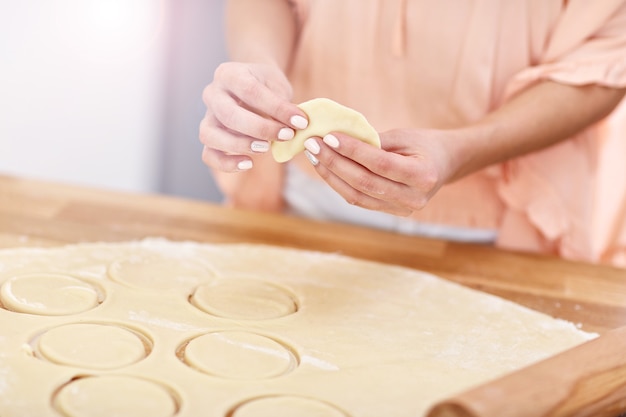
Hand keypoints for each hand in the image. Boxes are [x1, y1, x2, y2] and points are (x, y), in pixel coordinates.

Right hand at [199, 61, 307, 171]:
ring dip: (240, 145)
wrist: (250, 85)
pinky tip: (248, 164)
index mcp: (229, 74)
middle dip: (260, 129)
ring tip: (266, 148)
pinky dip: (226, 163)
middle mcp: (212, 93)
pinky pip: (208, 154)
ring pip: (211, 135)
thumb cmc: (266, 86)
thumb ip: (284, 104)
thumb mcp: (278, 86)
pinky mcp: (208, 136)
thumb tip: (298, 125)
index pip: (250, 91)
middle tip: (286, 135)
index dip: (276, 108)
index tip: (300, 121)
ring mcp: (207, 116)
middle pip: (228, 114)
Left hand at [302, 128, 461, 215]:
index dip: (352, 151)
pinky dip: (339, 184)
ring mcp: (402, 209)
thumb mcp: (404, 136)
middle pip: (365, 182)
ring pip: (357, 195)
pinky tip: (326, 168)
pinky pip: (359, 200)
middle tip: (313, 144)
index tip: (329, 136)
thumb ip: (374, 142)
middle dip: (335, 162)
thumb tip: (337, 140)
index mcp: (423, 175)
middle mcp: (414, 198)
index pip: (380, 164)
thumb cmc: (424, 144)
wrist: (446, 163)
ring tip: (314, 156)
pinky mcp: (391, 212)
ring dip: (331, 175)